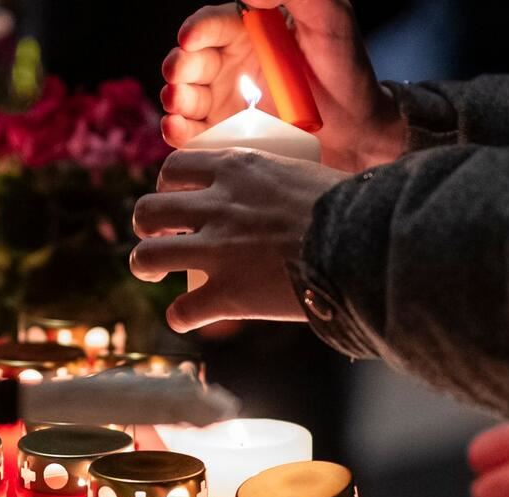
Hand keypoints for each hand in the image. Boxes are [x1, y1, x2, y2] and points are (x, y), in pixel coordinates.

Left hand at [130, 148, 346, 332]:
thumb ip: (283, 180)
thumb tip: (296, 190)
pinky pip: (182, 310)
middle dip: (146, 224)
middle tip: (157, 235)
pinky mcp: (227, 294)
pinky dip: (180, 316)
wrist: (363, 244)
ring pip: (149, 256)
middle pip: (149, 210)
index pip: (175, 167)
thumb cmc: (351, 208)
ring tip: (152, 271)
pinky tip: (186, 317)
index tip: (175, 196)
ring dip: (145, 264)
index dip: (168, 184)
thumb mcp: (306, 174)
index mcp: (236, 170)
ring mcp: (217, 251)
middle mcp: (216, 207)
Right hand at [161, 1, 405, 170]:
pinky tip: (177, 129)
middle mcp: (230, 64)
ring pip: (185, 97)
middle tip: (178, 75)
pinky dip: (179, 132)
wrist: (359, 126)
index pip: (211, 25)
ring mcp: (225, 102)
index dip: (196, 31)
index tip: (191, 39)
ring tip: (177, 103)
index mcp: (247, 30)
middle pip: (189, 62)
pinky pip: (194, 134)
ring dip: (174, 98)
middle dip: (178, 67)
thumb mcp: (330, 16)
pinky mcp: (225, 136)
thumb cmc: (345, 66)